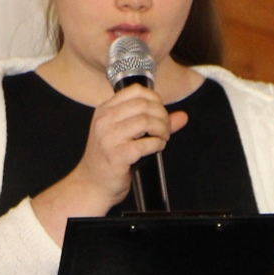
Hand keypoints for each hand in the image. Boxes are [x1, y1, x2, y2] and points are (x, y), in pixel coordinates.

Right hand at [30, 85, 187, 242]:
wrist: (92, 184)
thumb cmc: (108, 158)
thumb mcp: (124, 134)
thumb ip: (153, 122)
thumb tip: (181, 117)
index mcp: (104, 110)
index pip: (135, 91)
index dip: (155, 99)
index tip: (160, 111)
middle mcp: (105, 121)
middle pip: (143, 105)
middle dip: (162, 115)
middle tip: (164, 128)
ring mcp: (110, 138)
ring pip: (146, 121)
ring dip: (162, 129)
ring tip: (162, 137)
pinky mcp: (118, 155)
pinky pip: (146, 143)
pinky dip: (158, 144)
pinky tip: (157, 147)